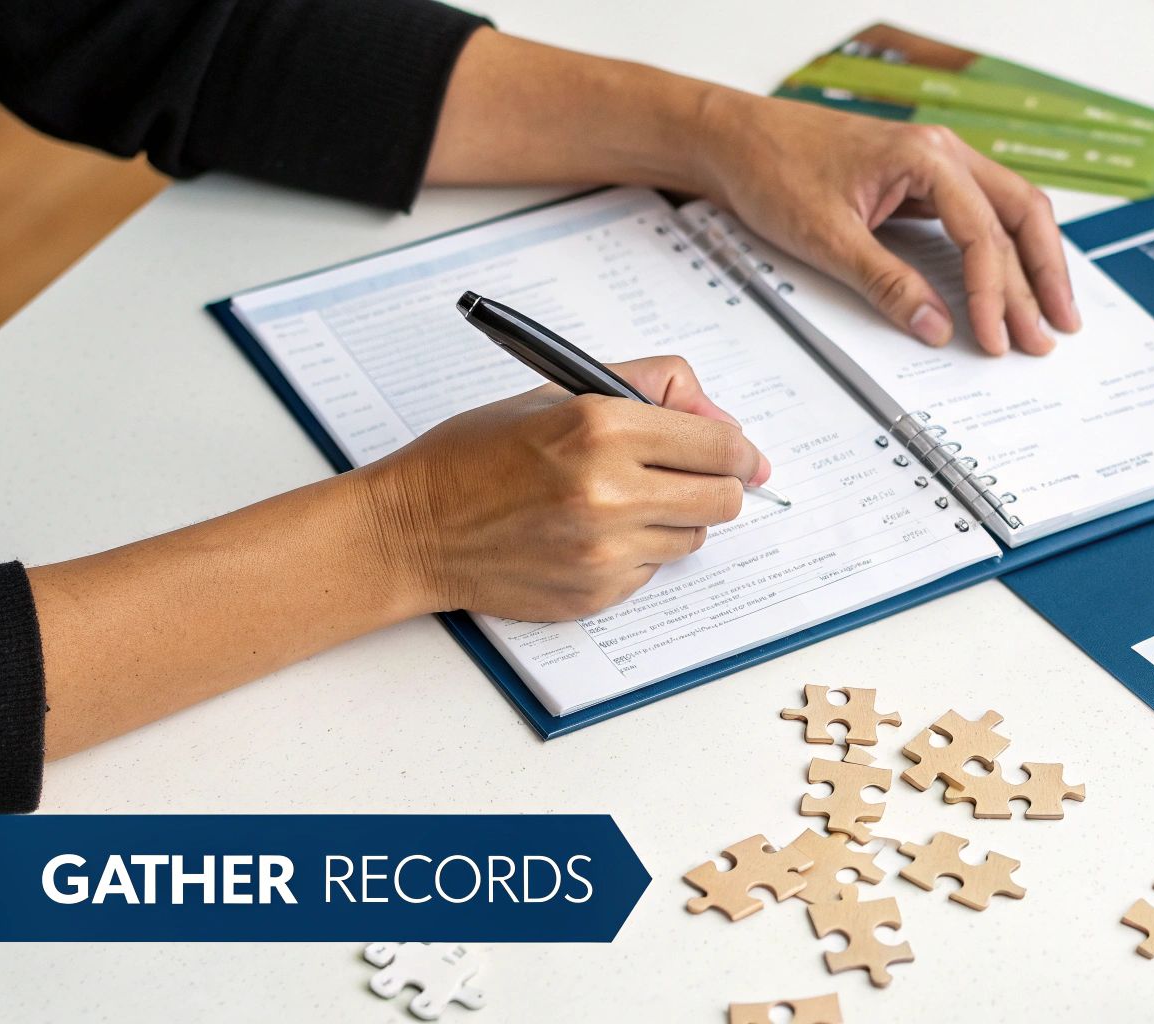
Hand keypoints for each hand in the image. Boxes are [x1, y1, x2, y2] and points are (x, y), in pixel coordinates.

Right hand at [361, 356, 766, 620]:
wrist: (413, 528)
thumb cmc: (477, 455)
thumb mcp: (560, 390)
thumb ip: (651, 389)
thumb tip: (722, 423)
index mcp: (601, 427)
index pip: (720, 446)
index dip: (739, 450)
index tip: (740, 455)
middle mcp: (608, 492)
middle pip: (722, 499)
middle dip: (715, 484)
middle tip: (687, 477)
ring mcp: (603, 551)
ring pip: (692, 538)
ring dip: (672, 519)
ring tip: (620, 502)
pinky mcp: (595, 594)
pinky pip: (651, 570)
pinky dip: (636, 551)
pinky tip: (588, 534)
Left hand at [692, 93, 1082, 355]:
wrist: (736, 141)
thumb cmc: (773, 170)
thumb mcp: (827, 237)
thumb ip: (885, 283)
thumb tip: (935, 326)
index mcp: (925, 156)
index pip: (981, 233)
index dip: (993, 293)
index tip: (994, 338)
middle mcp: (943, 152)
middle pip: (1021, 214)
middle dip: (1041, 278)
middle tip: (1051, 334)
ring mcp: (938, 164)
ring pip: (1010, 212)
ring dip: (1034, 264)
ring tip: (1052, 314)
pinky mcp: (924, 182)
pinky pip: (983, 215)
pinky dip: (1004, 251)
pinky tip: (1015, 283)